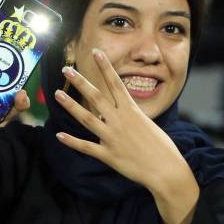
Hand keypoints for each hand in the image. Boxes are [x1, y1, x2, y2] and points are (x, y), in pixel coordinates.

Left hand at [53, 48, 191, 194]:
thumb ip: (129, 117)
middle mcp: (120, 121)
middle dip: (80, 82)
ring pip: (86, 118)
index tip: (96, 52)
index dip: (105, 67)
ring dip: (71, 106)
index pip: (115, 83)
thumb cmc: (161, 148)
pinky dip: (72, 141)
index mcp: (131, 111)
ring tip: (57, 94)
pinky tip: (59, 135)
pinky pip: (86, 147)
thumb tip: (116, 113)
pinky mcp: (108, 155)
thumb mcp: (147, 124)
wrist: (166, 170)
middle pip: (96, 97)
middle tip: (66, 69)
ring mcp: (112, 138)